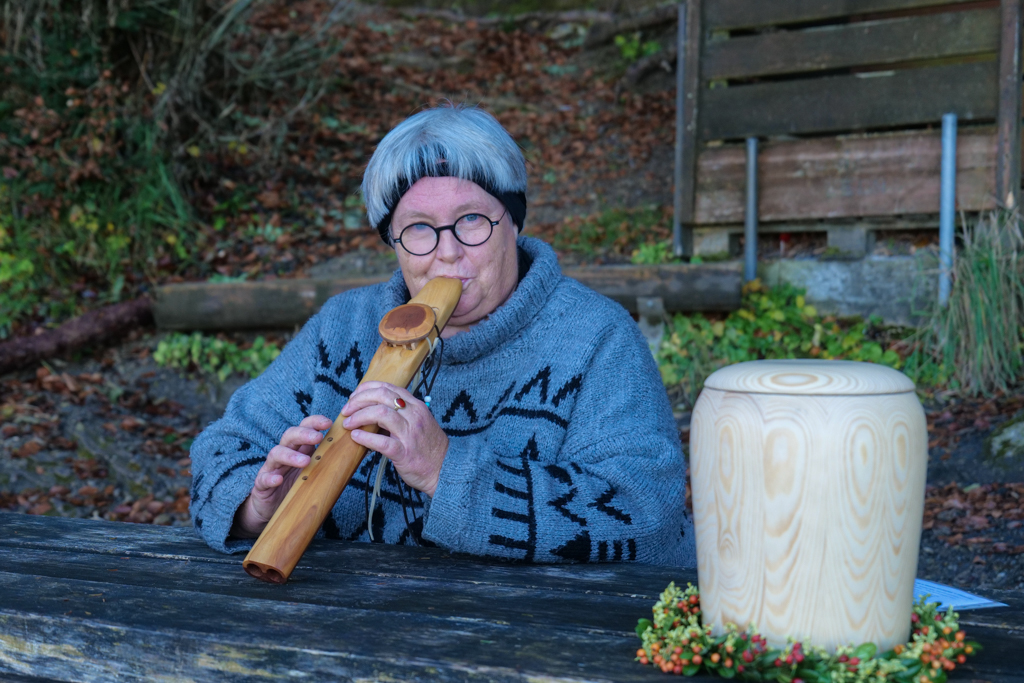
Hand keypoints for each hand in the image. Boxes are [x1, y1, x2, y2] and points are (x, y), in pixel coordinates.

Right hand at [231, 414, 332, 537]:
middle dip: (304, 434)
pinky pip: (263, 479)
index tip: (329, 422)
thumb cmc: (299, 486)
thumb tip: (361, 450)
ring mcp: (272, 468)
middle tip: (318, 437)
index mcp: (300, 448)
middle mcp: (285, 454)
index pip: (305, 428)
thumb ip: (333, 460)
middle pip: (290, 436)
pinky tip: (277, 479)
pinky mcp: (261, 484)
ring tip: (305, 461)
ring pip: (276, 454)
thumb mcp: (317, 472)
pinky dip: (270, 478)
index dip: (315, 422)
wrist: (274, 508)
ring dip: (290, 455)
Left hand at [340, 381, 447, 495]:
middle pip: (382, 396)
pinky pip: (381, 442)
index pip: (388, 387)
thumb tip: (373, 409)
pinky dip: (365, 437)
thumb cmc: (428, 448)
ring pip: (380, 414)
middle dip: (359, 400)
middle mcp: (414, 416)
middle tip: (346, 410)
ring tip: (348, 423)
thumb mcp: (419, 422)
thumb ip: (401, 413)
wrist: (445, 470)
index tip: (354, 396)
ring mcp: (410, 434)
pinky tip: (355, 436)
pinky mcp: (405, 453)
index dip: (366, 389)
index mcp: (416, 406)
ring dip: (359, 416)